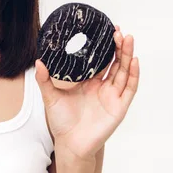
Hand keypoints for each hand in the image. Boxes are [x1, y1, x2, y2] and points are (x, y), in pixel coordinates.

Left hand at [34, 25, 139, 160]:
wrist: (70, 143)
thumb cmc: (62, 121)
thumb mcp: (50, 97)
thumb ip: (44, 80)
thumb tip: (39, 61)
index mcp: (87, 81)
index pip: (99, 60)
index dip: (103, 46)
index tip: (104, 29)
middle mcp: (102, 86)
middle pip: (114, 62)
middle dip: (117, 46)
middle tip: (117, 30)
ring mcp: (112, 95)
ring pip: (123, 71)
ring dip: (127, 55)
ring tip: (128, 39)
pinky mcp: (119, 106)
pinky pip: (129, 88)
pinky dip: (133, 74)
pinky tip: (134, 61)